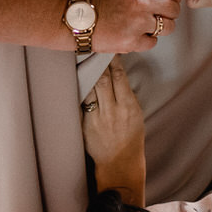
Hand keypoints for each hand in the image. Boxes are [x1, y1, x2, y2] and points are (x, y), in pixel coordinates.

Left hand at [81, 58, 145, 202]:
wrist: (120, 163)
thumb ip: (126, 98)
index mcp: (129, 107)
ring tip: (81, 59)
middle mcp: (113, 110)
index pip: (120, 77)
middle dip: (97, 62)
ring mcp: (97, 118)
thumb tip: (117, 78)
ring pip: (89, 88)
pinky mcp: (86, 125)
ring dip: (85, 72)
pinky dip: (79, 90)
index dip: (114, 62)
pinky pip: (81, 102)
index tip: (110, 50)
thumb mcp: (136, 116)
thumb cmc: (131, 139)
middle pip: (102, 79)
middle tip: (92, 47)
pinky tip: (75, 79)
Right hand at [89, 0, 180, 51]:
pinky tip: (134, 34)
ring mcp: (138, 23)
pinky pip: (153, 42)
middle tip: (157, 15)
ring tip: (145, 26)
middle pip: (174, 10)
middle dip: (168, 14)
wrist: (76, 17)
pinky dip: (145, 40)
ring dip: (159, 28)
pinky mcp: (132, 41)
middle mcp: (142, 2)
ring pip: (168, 27)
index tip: (166, 2)